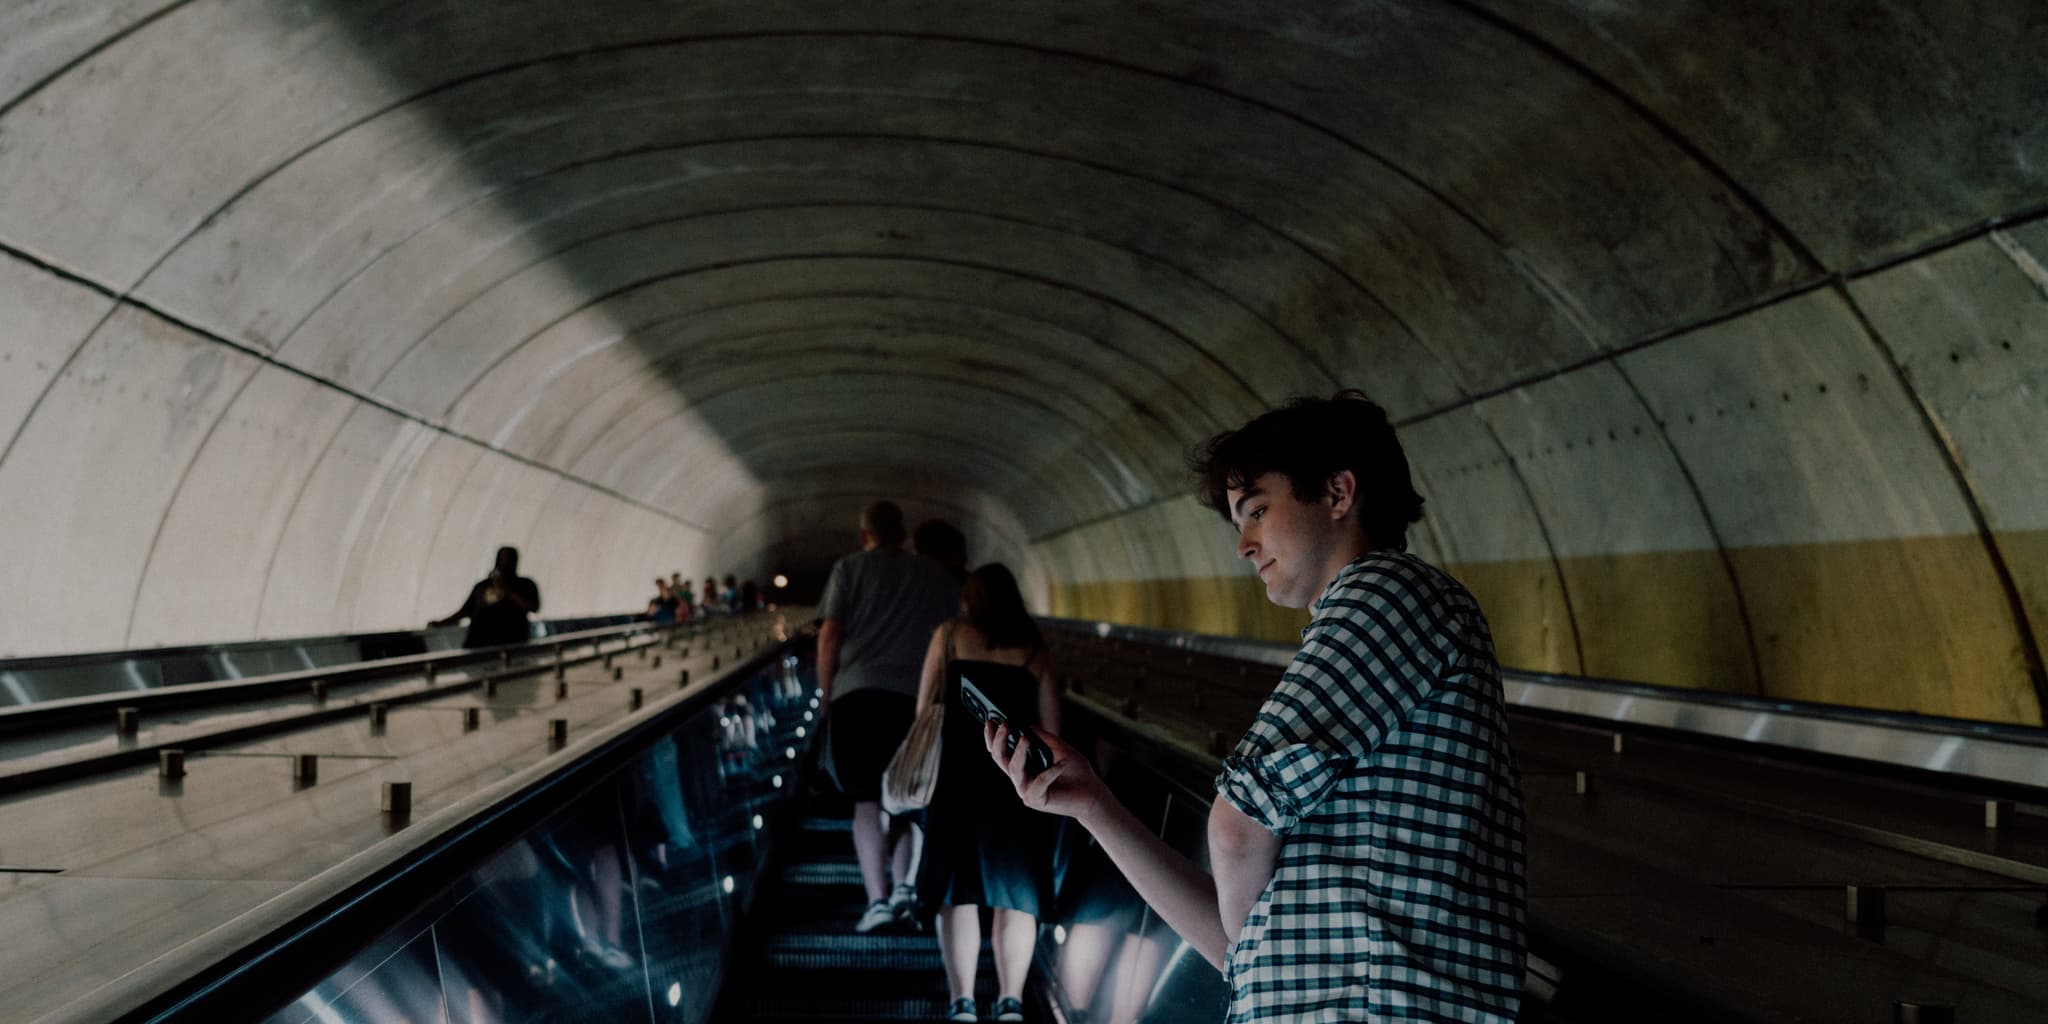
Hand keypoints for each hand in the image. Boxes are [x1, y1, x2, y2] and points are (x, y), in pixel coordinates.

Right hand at [986, 722, 1104, 822]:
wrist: (1092, 792)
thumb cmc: (1075, 770)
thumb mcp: (1058, 747)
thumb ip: (1041, 738)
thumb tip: (1024, 726)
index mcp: (1023, 765)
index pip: (1000, 752)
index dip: (992, 737)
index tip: (990, 721)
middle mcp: (1021, 778)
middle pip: (1000, 759)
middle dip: (999, 740)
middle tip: (1005, 725)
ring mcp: (1026, 790)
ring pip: (1014, 769)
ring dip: (1019, 752)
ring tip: (1025, 739)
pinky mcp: (1037, 800)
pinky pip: (1038, 782)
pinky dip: (1051, 771)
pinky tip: (1064, 763)